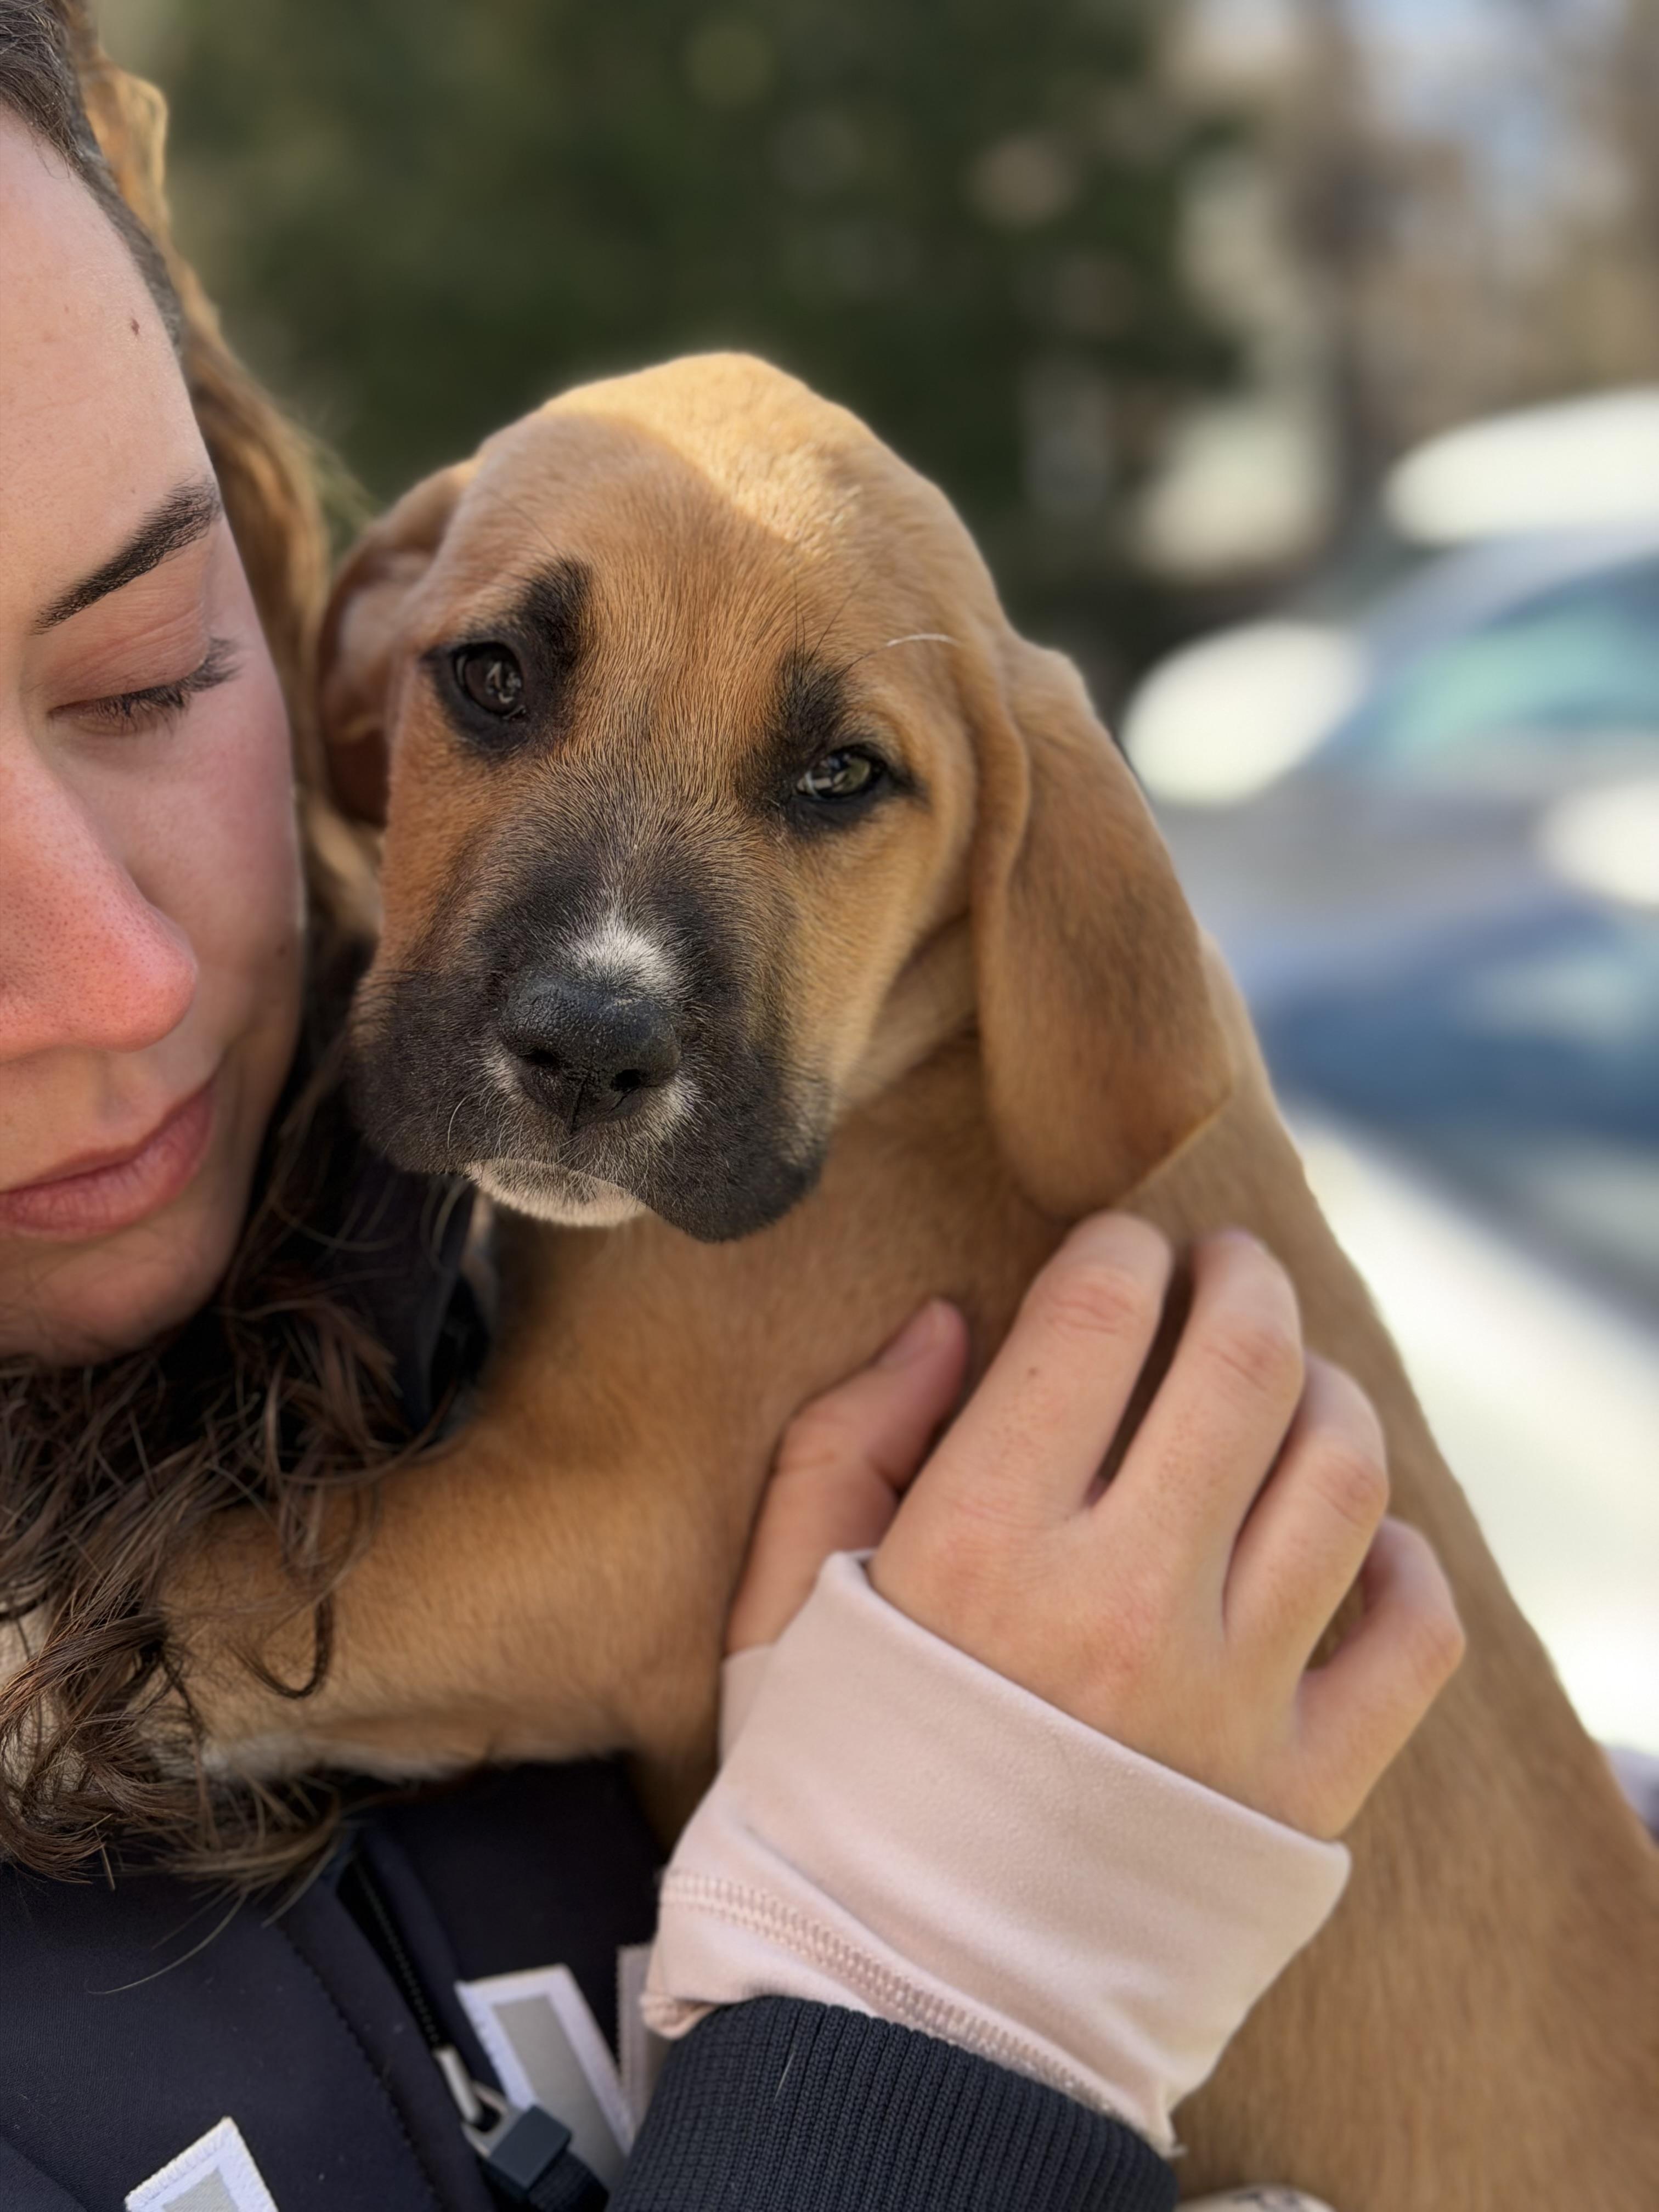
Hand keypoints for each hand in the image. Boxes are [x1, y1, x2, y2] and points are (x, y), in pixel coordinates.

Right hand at [733, 1213, 1463, 1837]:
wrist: (904, 2012)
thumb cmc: (831, 1789)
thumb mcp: (783, 1605)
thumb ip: (846, 1441)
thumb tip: (948, 1322)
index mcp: (981, 1542)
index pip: (1097, 1314)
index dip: (1121, 1245)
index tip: (1120, 1247)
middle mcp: (1120, 1603)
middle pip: (1243, 1363)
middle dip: (1241, 1278)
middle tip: (1226, 1267)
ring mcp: (1228, 1700)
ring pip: (1342, 1474)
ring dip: (1327, 1392)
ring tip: (1293, 1383)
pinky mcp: (1303, 1789)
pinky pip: (1412, 1637)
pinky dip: (1406, 1560)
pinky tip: (1360, 1539)